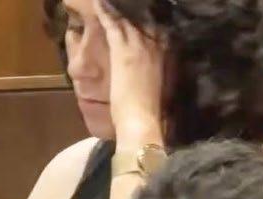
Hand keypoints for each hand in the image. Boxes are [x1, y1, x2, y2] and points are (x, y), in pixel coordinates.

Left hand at [94, 1, 166, 147]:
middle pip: (142, 20)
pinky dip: (105, 13)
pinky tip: (98, 3)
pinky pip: (113, 25)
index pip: (155, 30)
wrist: (142, 121)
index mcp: (164, 56)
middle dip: (131, 10)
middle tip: (123, 1)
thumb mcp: (155, 87)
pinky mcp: (122, 51)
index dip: (145, 20)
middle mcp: (154, 47)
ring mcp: (138, 47)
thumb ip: (152, 73)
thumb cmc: (148, 111)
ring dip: (116, 7)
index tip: (140, 12)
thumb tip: (146, 70)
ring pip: (126, 19)